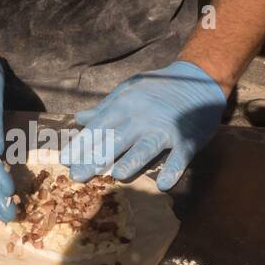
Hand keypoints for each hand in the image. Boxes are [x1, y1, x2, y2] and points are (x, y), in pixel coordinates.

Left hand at [63, 60, 225, 190]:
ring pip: (146, 146)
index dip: (82, 144)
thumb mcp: (130, 90)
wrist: (199, 79)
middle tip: (78, 176)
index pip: (99, 127)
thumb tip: (80, 118)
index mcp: (126, 104)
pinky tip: (163, 184)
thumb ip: (106, 106)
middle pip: (117, 139)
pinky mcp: (187, 139)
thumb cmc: (159, 89)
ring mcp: (166, 128)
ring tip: (117, 176)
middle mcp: (143, 116)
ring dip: (132, 161)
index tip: (65, 160)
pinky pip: (180, 157)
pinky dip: (172, 169)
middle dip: (96, 158)